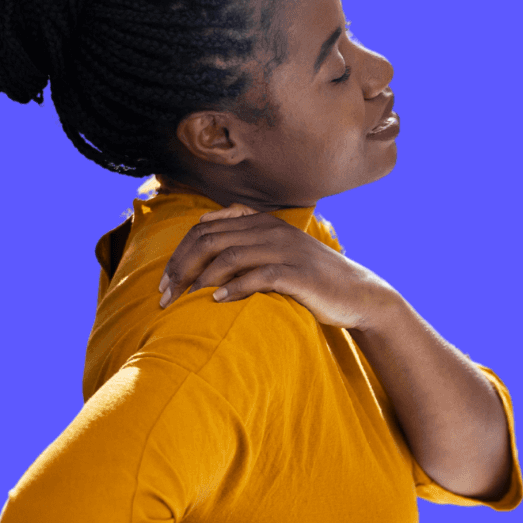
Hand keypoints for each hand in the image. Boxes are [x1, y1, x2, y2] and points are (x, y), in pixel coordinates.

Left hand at [160, 204, 402, 329]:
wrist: (358, 294)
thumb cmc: (311, 279)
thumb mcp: (277, 252)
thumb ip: (244, 241)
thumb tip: (203, 234)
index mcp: (260, 221)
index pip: (204, 227)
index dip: (178, 253)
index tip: (164, 281)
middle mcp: (270, 229)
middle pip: (209, 240)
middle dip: (181, 267)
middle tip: (165, 296)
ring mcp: (284, 249)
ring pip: (228, 256)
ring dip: (200, 280)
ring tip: (185, 301)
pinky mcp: (297, 273)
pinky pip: (256, 276)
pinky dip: (232, 288)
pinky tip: (216, 301)